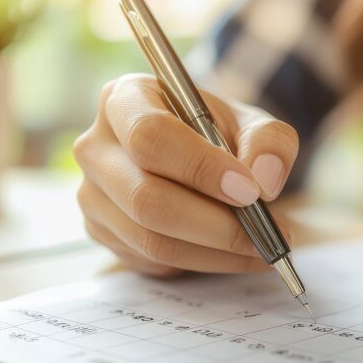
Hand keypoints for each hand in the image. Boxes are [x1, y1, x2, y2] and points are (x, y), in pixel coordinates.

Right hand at [74, 74, 299, 275]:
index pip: (150, 135)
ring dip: (216, 252)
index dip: (200, 167)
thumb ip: (269, 141)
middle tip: (268, 233)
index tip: (250, 191)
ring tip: (262, 248)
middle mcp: (96, 147)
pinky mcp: (102, 233)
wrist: (197, 158)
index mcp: (125, 99)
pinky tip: (234, 253)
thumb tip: (264, 179)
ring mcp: (92, 195)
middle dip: (216, 224)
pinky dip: (204, 262)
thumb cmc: (218, 135)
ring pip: (150, 239)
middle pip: (145, 197)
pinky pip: (153, 260)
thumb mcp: (252, 124)